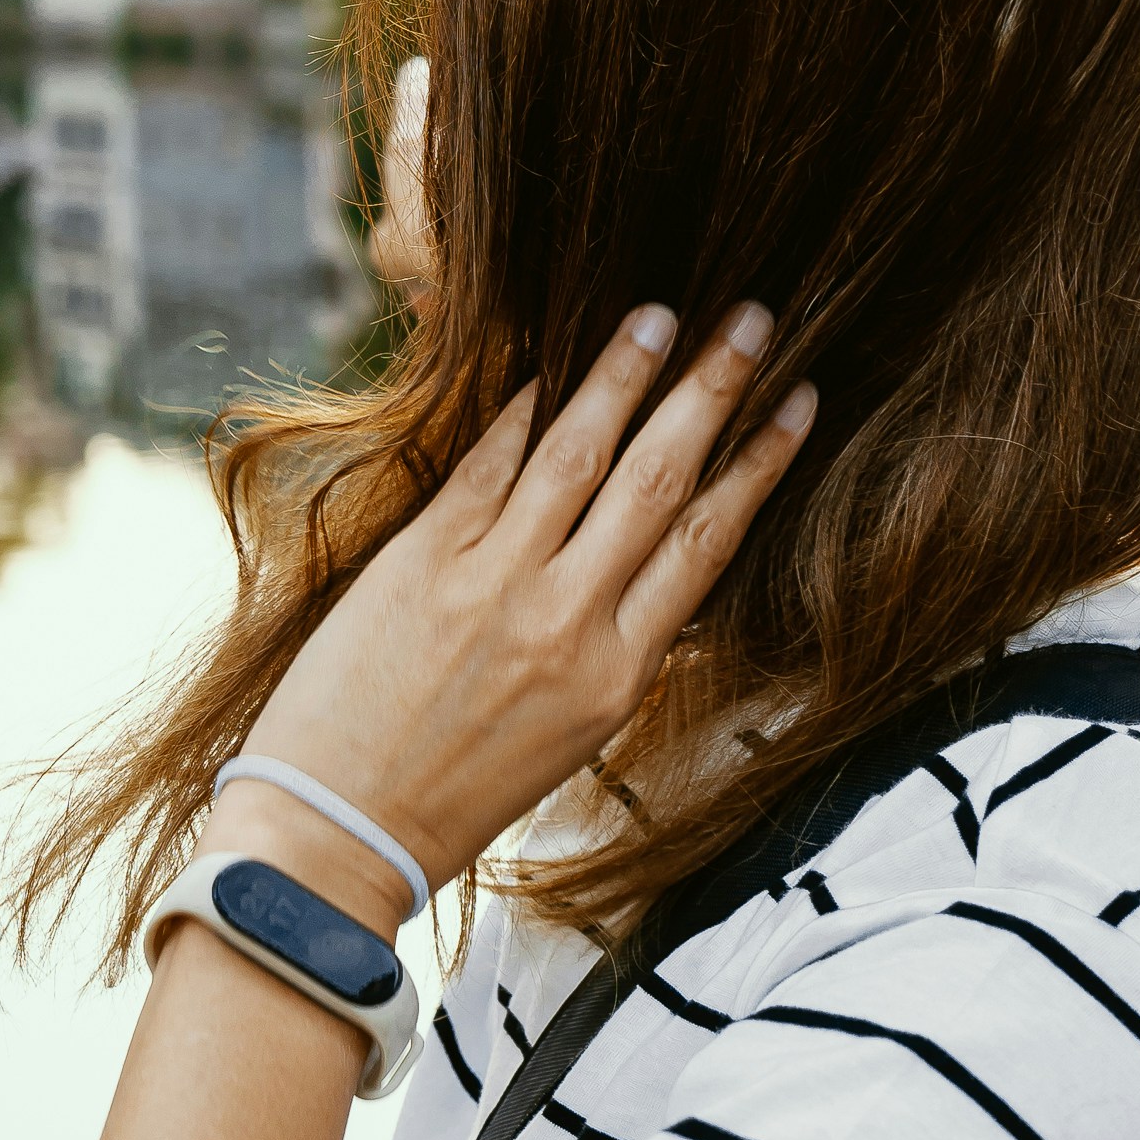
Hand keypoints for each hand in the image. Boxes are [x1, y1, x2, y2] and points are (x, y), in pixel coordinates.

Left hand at [228, 303, 815, 897]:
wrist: (341, 827)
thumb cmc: (456, 790)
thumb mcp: (570, 735)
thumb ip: (612, 645)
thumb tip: (643, 559)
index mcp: (618, 675)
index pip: (708, 542)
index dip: (759, 462)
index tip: (797, 399)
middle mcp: (567, 621)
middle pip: (659, 480)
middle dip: (712, 391)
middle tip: (752, 317)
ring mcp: (494, 583)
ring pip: (577, 453)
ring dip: (623, 373)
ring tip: (659, 313)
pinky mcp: (423, 559)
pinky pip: (488, 464)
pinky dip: (523, 409)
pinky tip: (551, 363)